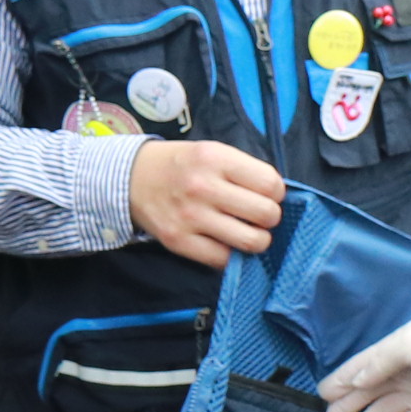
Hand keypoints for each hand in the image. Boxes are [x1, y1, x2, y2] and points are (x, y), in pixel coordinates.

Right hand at [131, 140, 286, 267]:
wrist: (132, 178)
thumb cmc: (182, 165)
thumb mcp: (212, 151)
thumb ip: (244, 170)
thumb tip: (278, 198)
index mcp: (215, 159)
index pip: (270, 184)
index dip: (276, 192)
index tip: (267, 194)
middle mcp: (203, 187)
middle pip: (266, 214)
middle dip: (270, 217)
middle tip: (258, 215)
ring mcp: (191, 217)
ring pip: (251, 241)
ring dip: (257, 239)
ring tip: (247, 231)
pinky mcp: (179, 242)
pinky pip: (224, 259)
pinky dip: (231, 255)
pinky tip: (226, 242)